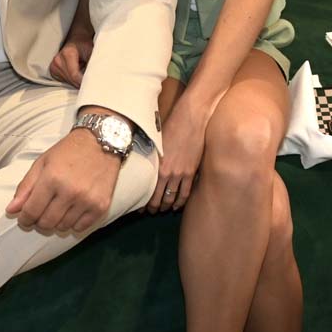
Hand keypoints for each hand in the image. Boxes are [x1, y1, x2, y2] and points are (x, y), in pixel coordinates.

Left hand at [6, 128, 120, 233]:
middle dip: (39, 221)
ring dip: (56, 222)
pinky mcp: (101, 207)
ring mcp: (87, 201)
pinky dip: (73, 223)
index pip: (31, 211)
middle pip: (46, 223)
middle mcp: (70, 192)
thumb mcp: (42, 163)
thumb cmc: (68, 152)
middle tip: (41, 212)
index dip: (24, 218)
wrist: (100, 142)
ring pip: (63, 227)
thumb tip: (11, 210)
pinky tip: (72, 210)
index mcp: (52, 178)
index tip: (25, 217)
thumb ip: (25, 187)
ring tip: (58, 208)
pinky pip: (80, 228)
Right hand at [49, 33, 93, 87]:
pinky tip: (77, 75)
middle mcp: (58, 60)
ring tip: (83, 75)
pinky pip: (64, 81)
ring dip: (77, 82)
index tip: (92, 85)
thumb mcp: (91, 52)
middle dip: (81, 83)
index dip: (83, 82)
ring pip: (68, 82)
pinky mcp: (52, 71)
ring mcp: (53, 65)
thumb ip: (92, 64)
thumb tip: (97, 76)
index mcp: (67, 54)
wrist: (76, 40)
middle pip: (71, 80)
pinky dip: (72, 81)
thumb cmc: (84, 46)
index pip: (74, 75)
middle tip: (91, 83)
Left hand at [146, 97, 206, 212]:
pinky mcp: (191, 172)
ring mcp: (180, 173)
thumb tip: (146, 164)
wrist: (190, 119)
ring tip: (163, 210)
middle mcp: (167, 172)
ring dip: (167, 206)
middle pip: (159, 197)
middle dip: (154, 207)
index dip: (143, 201)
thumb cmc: (171, 125)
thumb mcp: (156, 142)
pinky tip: (177, 206)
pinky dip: (181, 202)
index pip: (147, 189)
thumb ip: (152, 156)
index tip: (140, 207)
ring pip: (172, 198)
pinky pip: (185, 192)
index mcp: (156, 165)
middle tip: (150, 212)